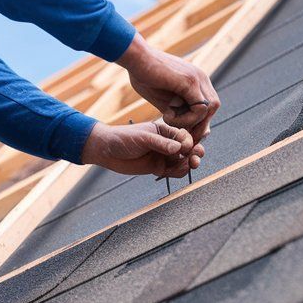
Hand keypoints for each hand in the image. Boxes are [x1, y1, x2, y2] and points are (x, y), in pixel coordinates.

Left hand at [80, 121, 204, 176]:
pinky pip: (174, 171)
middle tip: (196, 157)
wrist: (107, 151)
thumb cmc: (123, 138)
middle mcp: (166, 142)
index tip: (187, 147)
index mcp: (164, 130)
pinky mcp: (158, 167)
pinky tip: (180, 171)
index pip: (183, 135)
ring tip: (191, 165)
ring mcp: (163, 155)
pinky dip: (180, 172)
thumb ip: (161, 143)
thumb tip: (180, 148)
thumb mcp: (143, 138)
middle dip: (195, 152)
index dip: (189, 141)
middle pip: (187, 148)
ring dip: (189, 163)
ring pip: (183, 161)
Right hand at [117, 34, 219, 141]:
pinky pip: (199, 109)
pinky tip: (167, 116)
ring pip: (209, 110)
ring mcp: (197, 78)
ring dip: (191, 123)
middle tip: (181, 133)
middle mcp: (201, 78)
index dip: (198, 121)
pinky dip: (186, 120)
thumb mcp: (162, 97)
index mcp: (195, 80)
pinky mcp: (190, 82)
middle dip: (199, 125)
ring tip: (170, 121)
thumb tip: (184, 126)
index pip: (207, 105)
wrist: (135, 57)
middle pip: (213, 108)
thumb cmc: (143, 75)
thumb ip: (175, 109)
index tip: (182, 130)